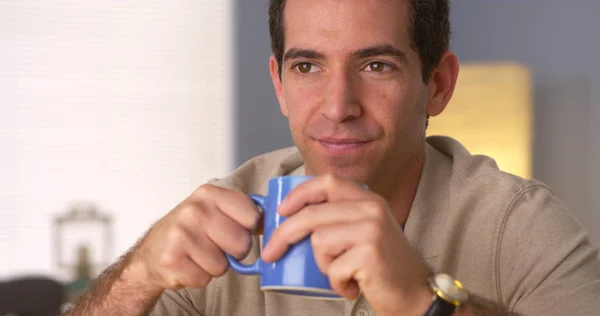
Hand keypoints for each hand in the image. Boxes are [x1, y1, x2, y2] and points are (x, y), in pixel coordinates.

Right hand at [125, 184, 260, 290]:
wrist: (152, 251)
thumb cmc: (188, 230)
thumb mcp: (213, 210)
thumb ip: (242, 211)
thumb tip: (272, 220)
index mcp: (209, 194)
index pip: (252, 215)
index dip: (248, 229)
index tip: (235, 229)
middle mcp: (194, 211)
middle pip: (241, 244)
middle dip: (232, 252)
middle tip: (214, 245)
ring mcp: (180, 235)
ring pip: (223, 265)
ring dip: (214, 266)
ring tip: (198, 254)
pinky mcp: (171, 260)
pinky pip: (204, 279)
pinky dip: (199, 277)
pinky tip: (188, 264)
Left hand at [261, 174, 432, 315]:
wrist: (416, 295)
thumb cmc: (382, 267)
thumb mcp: (363, 232)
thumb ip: (339, 218)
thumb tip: (289, 217)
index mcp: (368, 199)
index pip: (326, 182)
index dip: (298, 194)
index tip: (280, 211)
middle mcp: (371, 208)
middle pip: (312, 214)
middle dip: (284, 235)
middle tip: (270, 253)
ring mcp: (372, 228)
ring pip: (319, 242)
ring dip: (324, 266)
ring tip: (343, 273)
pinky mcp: (370, 252)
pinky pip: (332, 268)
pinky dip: (337, 284)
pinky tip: (355, 286)